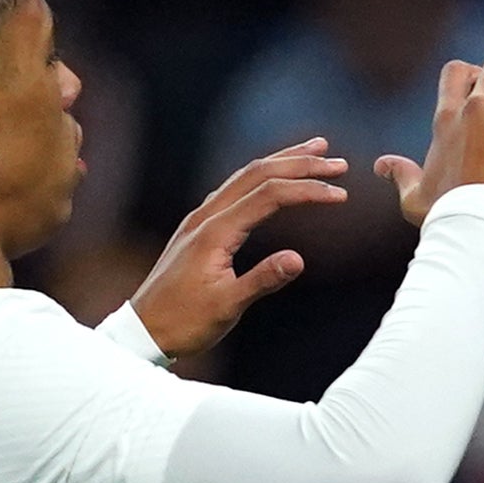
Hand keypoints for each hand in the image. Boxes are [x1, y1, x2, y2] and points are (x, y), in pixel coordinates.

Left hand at [129, 138, 351, 356]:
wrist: (143, 330)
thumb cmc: (184, 323)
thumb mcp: (226, 307)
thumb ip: (262, 280)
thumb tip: (298, 259)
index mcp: (215, 232)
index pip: (269, 196)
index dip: (307, 190)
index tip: (340, 194)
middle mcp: (206, 216)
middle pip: (257, 174)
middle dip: (299, 163)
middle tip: (338, 162)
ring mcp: (200, 219)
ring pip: (245, 177)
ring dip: (281, 162)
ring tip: (313, 152)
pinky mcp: (199, 228)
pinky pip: (235, 190)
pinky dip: (262, 178)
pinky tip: (272, 180)